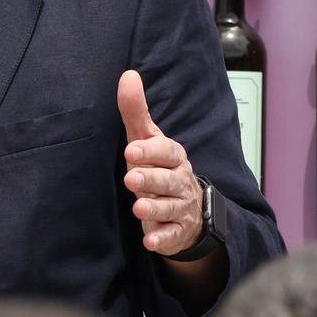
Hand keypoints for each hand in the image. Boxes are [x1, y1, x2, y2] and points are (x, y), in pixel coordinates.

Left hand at [119, 69, 203, 255]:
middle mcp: (180, 180)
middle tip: (131, 179)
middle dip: (151, 179)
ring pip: (170, 207)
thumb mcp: (146, 139)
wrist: (188, 208)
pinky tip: (150, 242)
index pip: (165, 151)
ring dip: (155, 208)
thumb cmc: (159, 167)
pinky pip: (172, 235)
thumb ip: (136, 111)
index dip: (149, 151)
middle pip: (168, 180)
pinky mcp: (178, 230)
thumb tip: (128, 75)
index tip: (131, 151)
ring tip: (139, 208)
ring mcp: (181, 207)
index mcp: (173, 156)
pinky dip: (163, 239)